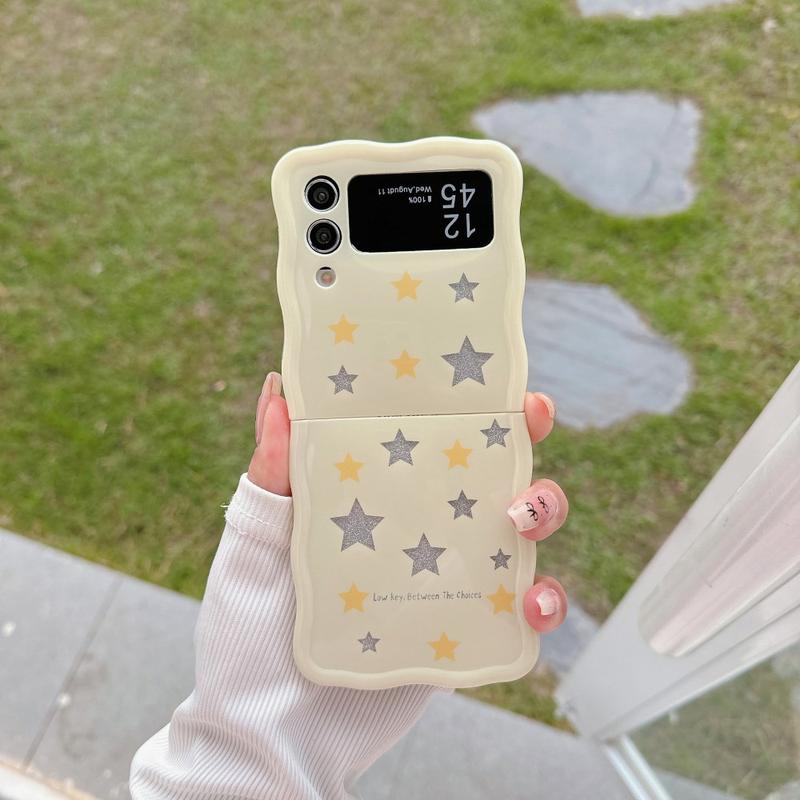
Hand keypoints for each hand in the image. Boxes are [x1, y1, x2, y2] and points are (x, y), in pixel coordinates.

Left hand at [248, 373, 567, 633]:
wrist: (270, 732)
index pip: (429, 436)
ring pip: (520, 532)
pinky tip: (530, 603)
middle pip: (489, 472)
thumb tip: (277, 388)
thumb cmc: (251, 631)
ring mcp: (445, 576)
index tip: (498, 382)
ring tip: (521, 520)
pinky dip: (543, 601)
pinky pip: (519, 608)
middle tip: (528, 427)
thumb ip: (270, 472)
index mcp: (375, 494)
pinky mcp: (464, 627)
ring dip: (543, 512)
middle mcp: (418, 527)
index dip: (469, 404)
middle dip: (521, 443)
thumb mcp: (256, 543)